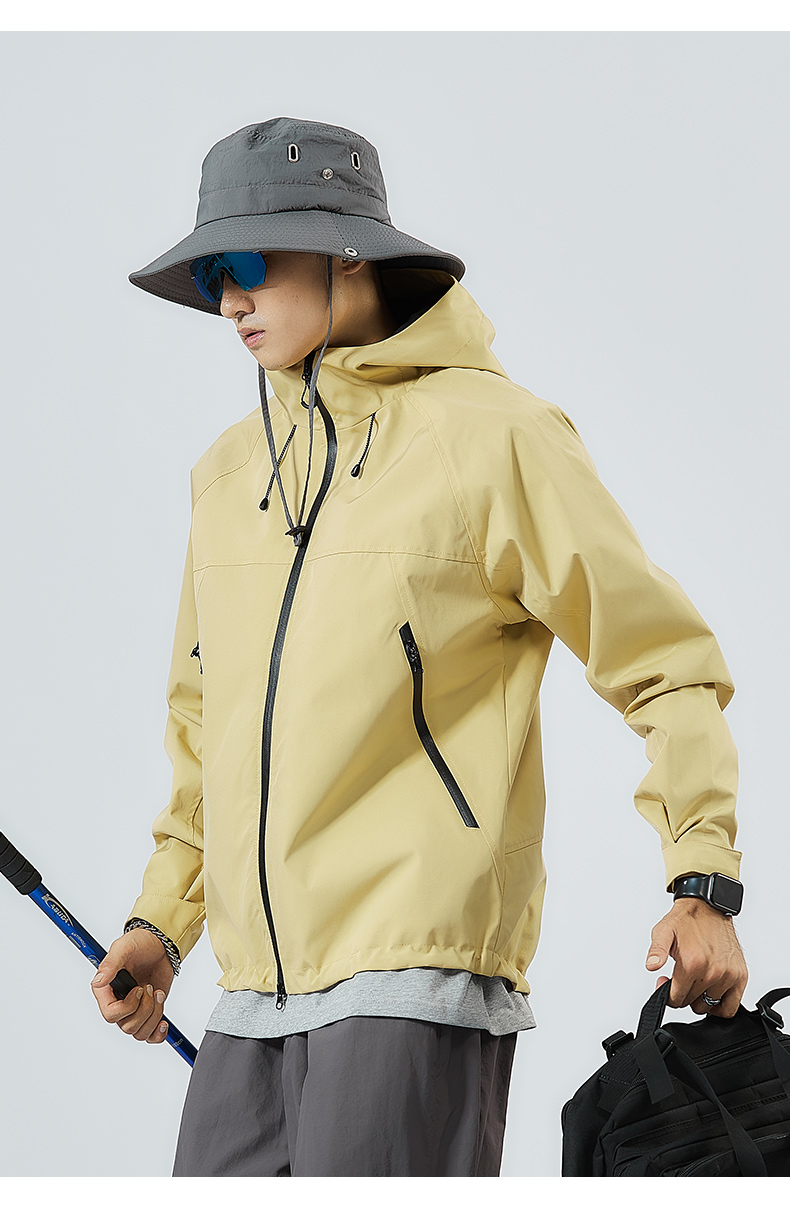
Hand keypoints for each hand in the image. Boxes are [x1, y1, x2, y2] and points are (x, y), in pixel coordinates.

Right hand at [91, 927, 174, 1044]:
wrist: (162, 944)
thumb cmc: (141, 943)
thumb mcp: (125, 947)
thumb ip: (111, 964)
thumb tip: (98, 981)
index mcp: (107, 991)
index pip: (110, 1015)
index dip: (127, 1007)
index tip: (140, 989)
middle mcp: (118, 1003)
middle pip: (127, 1026)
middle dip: (145, 1009)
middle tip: (151, 988)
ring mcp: (134, 1010)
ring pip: (139, 1032)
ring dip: (154, 1015)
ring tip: (158, 993)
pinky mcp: (149, 1012)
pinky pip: (150, 1036)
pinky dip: (158, 1033)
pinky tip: (163, 1021)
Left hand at [645, 897, 747, 1017]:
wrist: (709, 907)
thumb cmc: (687, 920)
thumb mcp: (663, 931)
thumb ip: (656, 951)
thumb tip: (652, 966)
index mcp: (692, 963)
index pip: (677, 999)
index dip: (667, 994)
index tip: (666, 982)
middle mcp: (713, 972)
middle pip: (692, 1004)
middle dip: (682, 994)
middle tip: (680, 979)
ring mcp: (729, 975)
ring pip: (709, 1007)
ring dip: (700, 999)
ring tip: (695, 982)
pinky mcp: (741, 976)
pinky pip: (731, 1007)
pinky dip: (720, 1006)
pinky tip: (710, 993)